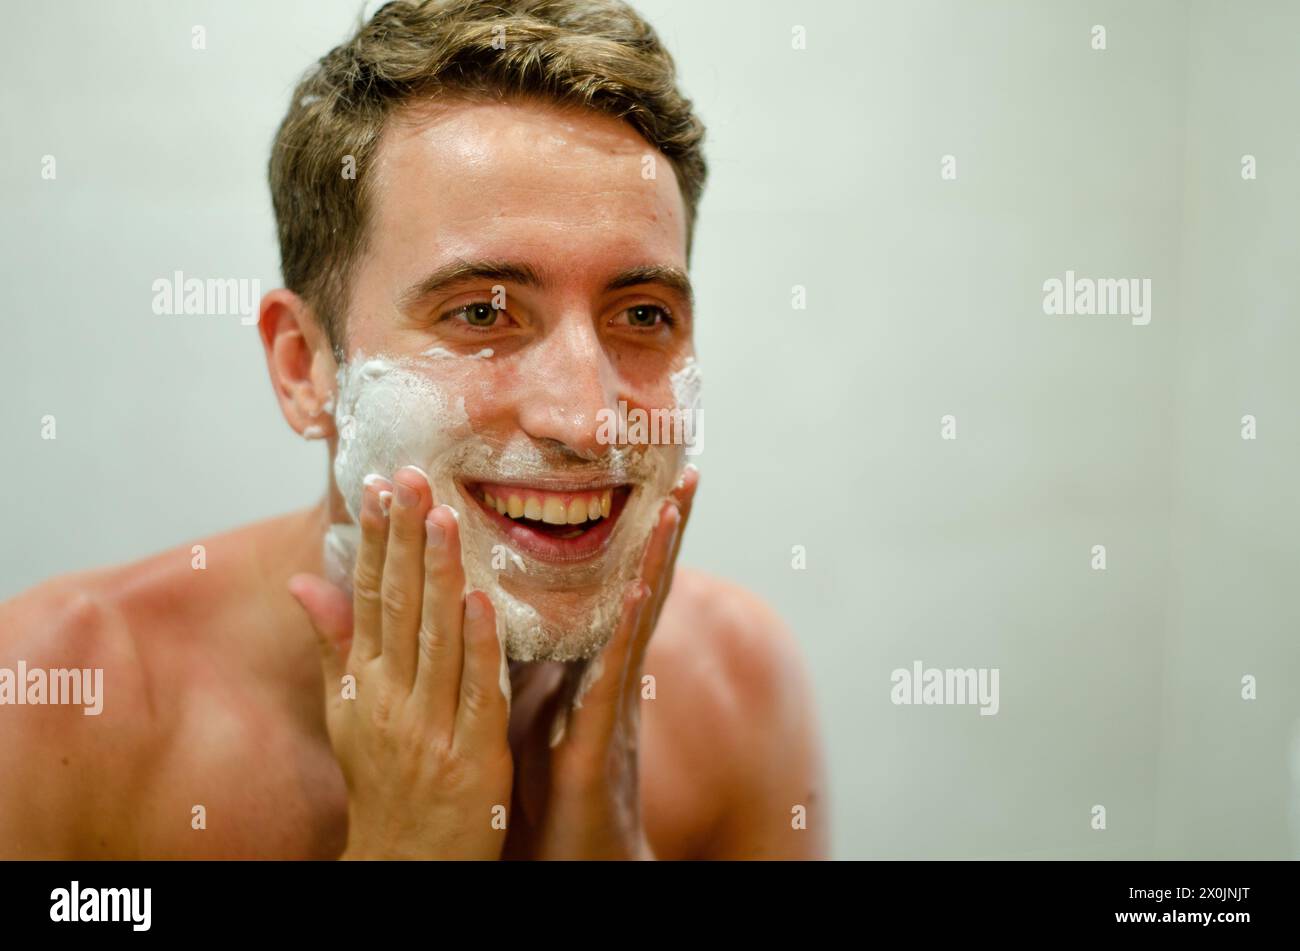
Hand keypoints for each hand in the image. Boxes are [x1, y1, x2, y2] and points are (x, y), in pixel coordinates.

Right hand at [290, 466, 512, 859]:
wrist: (406, 862)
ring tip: (444, 517)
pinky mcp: (474, 754)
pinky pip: (477, 693)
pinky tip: (482, 600)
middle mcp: (391, 698)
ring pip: (437, 639)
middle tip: (413, 476)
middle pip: (399, 606)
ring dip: (440, 575)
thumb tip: (303, 579)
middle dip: (405, 538)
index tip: (381, 484)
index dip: (376, 538)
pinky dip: (479, 647)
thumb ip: (334, 641)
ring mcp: (431, 726)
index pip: (369, 596)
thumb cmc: (382, 778)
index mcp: (364, 681)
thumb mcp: (346, 711)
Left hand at [506, 465, 698, 859]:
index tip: (647, 479)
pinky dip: (631, 622)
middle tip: (686, 467)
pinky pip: (617, 668)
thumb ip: (522, 660)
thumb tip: (493, 607)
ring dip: (661, 556)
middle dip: (664, 530)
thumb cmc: (544, 794)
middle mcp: (609, 675)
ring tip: (677, 501)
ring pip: (639, 614)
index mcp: (587, 667)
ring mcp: (611, 701)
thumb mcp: (527, 710)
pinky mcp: (600, 733)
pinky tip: (645, 583)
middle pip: (640, 587)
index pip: (612, 587)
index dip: (631, 535)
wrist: (566, 862)